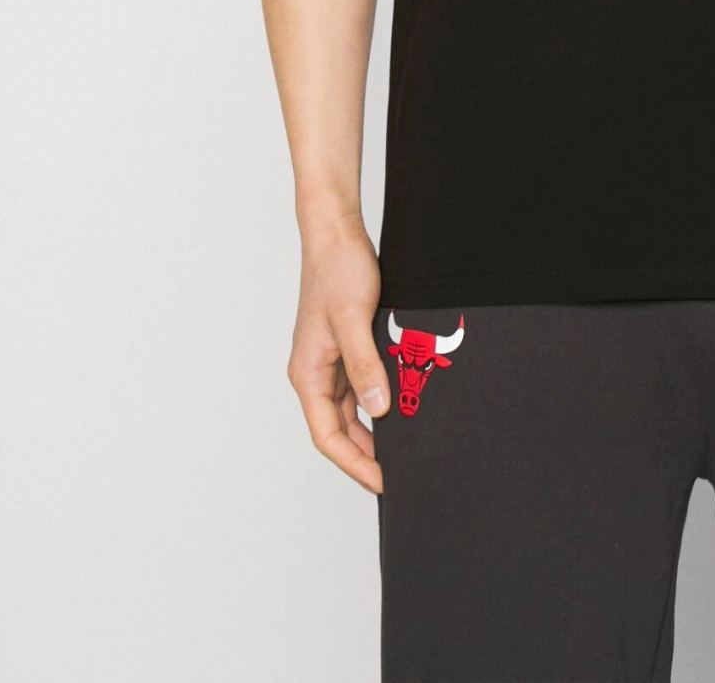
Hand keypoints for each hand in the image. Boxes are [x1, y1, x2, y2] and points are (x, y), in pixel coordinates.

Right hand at [286, 217, 388, 493]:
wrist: (336, 233)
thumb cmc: (336, 270)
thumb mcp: (353, 319)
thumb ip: (365, 365)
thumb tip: (379, 408)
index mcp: (308, 374)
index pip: (327, 436)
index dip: (354, 464)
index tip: (382, 482)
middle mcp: (316, 373)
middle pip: (340, 430)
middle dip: (368, 454)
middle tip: (401, 474)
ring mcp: (331, 361)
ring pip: (353, 411)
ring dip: (376, 429)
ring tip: (406, 449)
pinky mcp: (347, 347)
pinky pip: (363, 386)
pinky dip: (381, 400)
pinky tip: (403, 407)